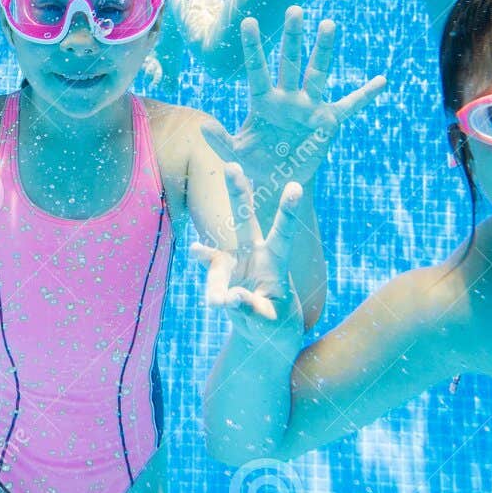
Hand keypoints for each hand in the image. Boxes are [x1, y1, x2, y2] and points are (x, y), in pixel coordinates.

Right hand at [193, 165, 305, 331]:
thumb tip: (231, 297)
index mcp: (276, 262)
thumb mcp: (269, 321)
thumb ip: (253, 309)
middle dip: (237, 191)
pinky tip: (196, 251)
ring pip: (220, 250)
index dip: (287, 211)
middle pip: (244, 218)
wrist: (263, 327)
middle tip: (232, 165)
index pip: (283, 234)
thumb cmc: (275, 322)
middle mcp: (255, 252)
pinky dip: (202, 258)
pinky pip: (208, 265)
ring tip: (219, 305)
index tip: (295, 186)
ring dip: (215, 262)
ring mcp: (235, 260)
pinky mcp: (220, 271)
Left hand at [204, 8, 386, 190]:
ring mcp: (309, 106)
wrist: (280, 180)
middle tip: (294, 10)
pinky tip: (381, 80)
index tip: (248, 20)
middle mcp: (288, 97)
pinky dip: (366, 95)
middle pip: (290, 62)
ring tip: (329, 25)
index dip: (252, 46)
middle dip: (292, 37)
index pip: (256, 69)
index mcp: (263, 101)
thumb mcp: (235, 155)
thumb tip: (204, 125)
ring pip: (318, 74)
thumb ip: (220, 142)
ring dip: (324, 50)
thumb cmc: (255, 163)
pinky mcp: (328, 122)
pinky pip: (350, 106)